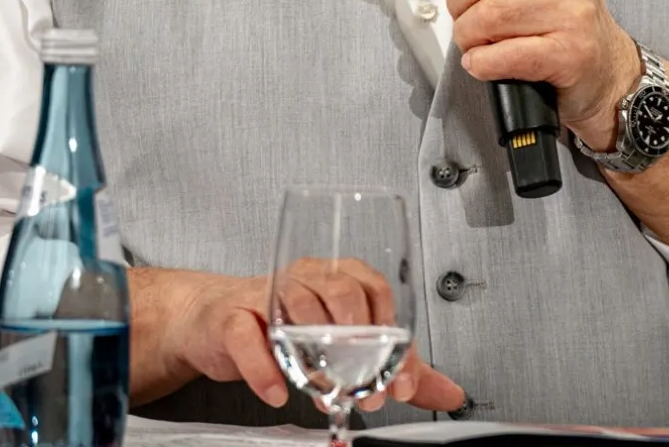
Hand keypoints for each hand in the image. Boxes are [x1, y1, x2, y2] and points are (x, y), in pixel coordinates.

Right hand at [131, 265, 463, 412]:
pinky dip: (265, 368)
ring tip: (328, 393)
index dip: (393, 337)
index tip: (399, 379)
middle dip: (360, 346)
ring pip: (299, 309)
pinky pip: (248, 337)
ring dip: (317, 360)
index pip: (377, 293)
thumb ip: (397, 368)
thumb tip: (450, 391)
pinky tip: (279, 392)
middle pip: (343, 293)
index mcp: (339, 275)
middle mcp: (306, 276)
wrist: (218, 321)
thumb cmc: (287, 324)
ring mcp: (267, 293)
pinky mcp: (232, 317)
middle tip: (365, 388)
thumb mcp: (348, 345)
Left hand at [414, 0, 641, 149]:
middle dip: (457, 2)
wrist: (604, 66)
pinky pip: (500, 55)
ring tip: (477, 40)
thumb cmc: (561, 14)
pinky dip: (480, 62)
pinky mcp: (570, 52)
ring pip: (485, 16)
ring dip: (466, 35)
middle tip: (466, 14)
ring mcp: (572, 11)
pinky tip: (484, 61)